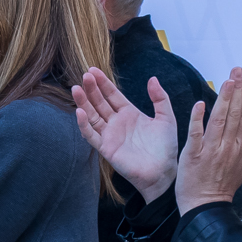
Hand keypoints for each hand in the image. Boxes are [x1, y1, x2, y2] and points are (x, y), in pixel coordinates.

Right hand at [73, 69, 179, 201]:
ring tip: (76, 89)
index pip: (112, 95)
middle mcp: (116, 123)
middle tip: (84, 76)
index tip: (92, 70)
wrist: (164, 171)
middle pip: (99, 102)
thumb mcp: (166, 118)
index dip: (103, 83)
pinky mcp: (105, 148)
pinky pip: (91, 135)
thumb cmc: (166, 147)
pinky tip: (79, 112)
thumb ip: (160, 98)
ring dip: (83, 103)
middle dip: (91, 89)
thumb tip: (153, 79)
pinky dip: (84, 125)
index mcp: (129, 113)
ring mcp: (109, 135)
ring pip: (91, 116)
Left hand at [177, 68, 241, 214]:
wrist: (205, 207)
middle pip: (235, 114)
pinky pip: (196, 134)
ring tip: (228, 80)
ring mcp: (210, 150)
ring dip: (224, 99)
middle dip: (236, 90)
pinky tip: (201, 104)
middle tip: (237, 70)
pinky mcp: (193, 155)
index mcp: (239, 147)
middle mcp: (227, 146)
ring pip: (219, 120)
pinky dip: (198, 119)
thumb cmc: (223, 187)